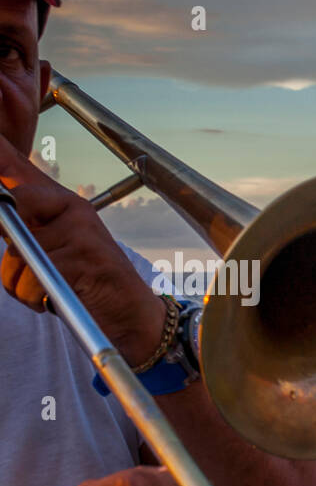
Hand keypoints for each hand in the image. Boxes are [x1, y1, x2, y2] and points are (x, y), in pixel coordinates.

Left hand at [0, 132, 163, 366]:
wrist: (131, 319)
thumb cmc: (86, 289)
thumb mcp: (49, 256)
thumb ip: (21, 233)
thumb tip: (1, 219)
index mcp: (59, 205)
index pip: (14, 166)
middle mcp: (69, 209)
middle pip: (8, 207)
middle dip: (10, 251)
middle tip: (39, 270)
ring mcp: (78, 231)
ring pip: (14, 254)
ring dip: (22, 284)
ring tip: (53, 289)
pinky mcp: (83, 256)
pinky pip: (32, 277)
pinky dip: (37, 297)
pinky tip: (63, 298)